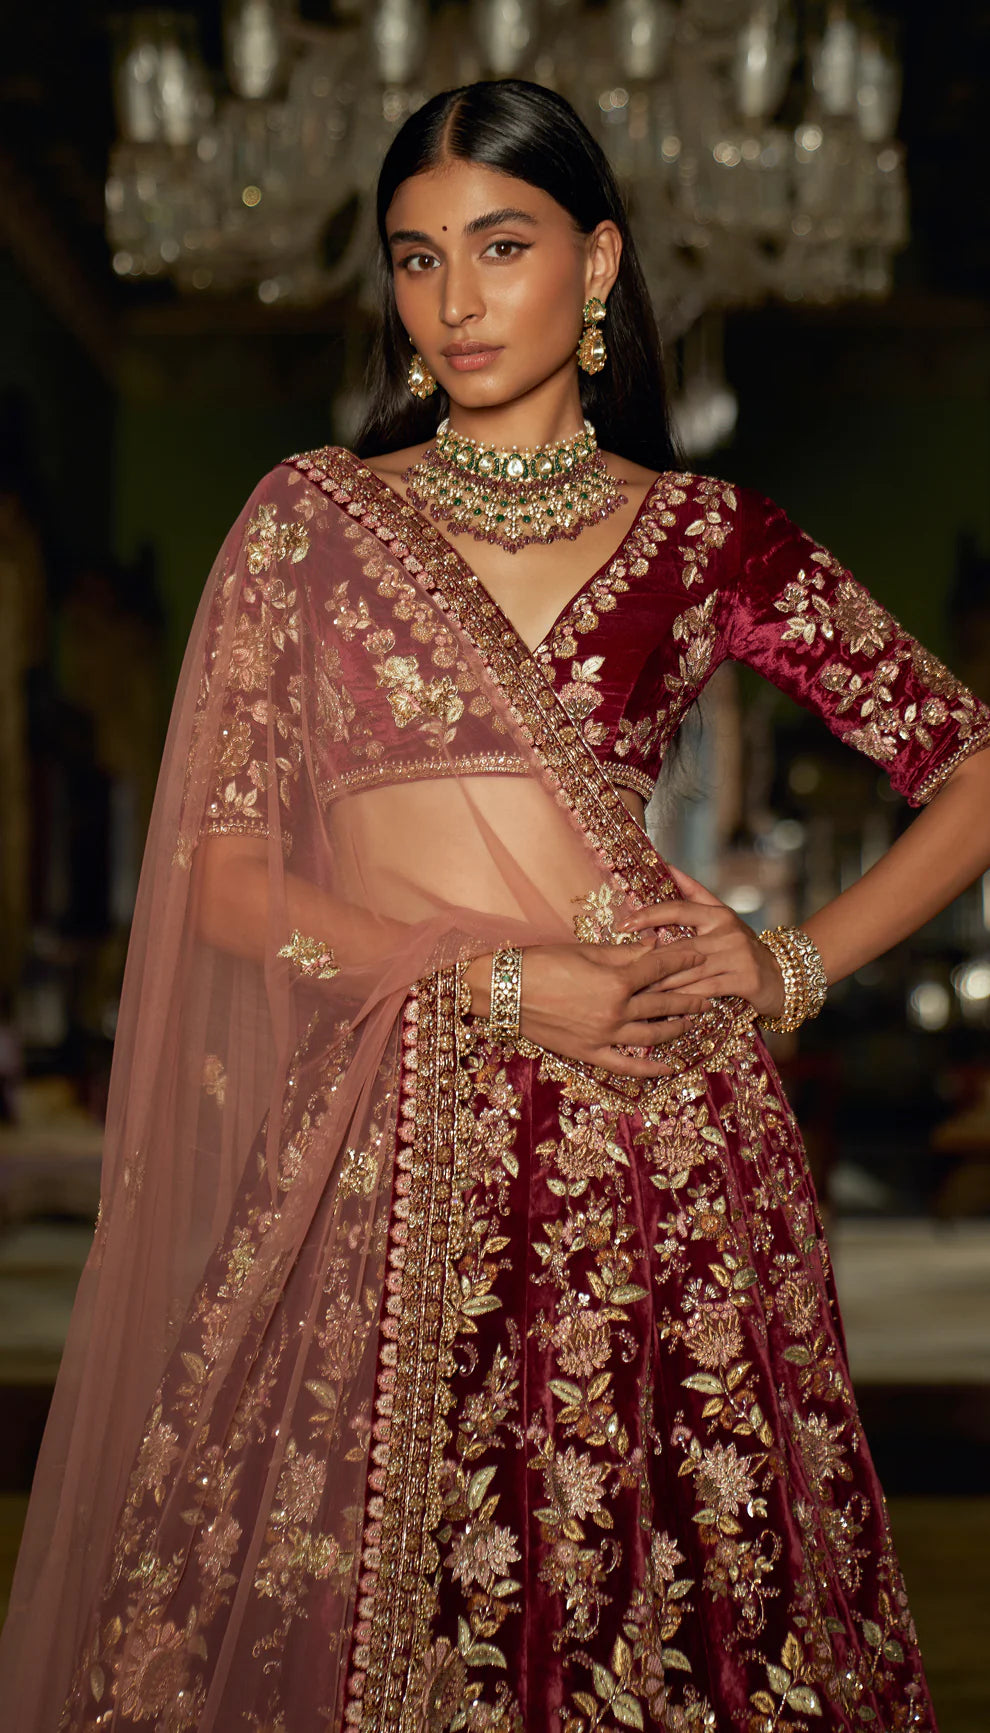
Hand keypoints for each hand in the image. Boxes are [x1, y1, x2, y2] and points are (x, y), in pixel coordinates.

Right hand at [465, 933, 709, 1078]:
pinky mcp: (590, 1053)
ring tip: (691, 1022)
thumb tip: (653, 946)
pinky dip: (651, 1068)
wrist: (505, 991)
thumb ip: (623, 953)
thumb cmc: (542, 963)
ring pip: (652, 1035)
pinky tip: (669, 1067)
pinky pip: (627, 1065)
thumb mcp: (585, 951)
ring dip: (676, 1028)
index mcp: (617, 980)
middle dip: (689, 996)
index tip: (698, 953)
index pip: (659, 967)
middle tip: (708, 994)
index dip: (681, 959)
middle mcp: (616, 1011)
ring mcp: (605, 1036)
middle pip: (663, 1003)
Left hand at [616, 865, 784, 1020]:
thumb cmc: (741, 947)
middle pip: (679, 947)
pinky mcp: (745, 980)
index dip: (648, 915)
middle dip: (648, 962)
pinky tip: (667, 1007)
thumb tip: (667, 865)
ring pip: (689, 971)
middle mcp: (728, 931)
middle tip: (621, 972)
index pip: (678, 909)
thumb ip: (694, 893)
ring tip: (635, 993)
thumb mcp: (722, 917)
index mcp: (719, 914)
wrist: (784, 975)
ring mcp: (738, 955)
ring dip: (660, 985)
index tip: (623, 925)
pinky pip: (705, 990)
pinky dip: (684, 999)